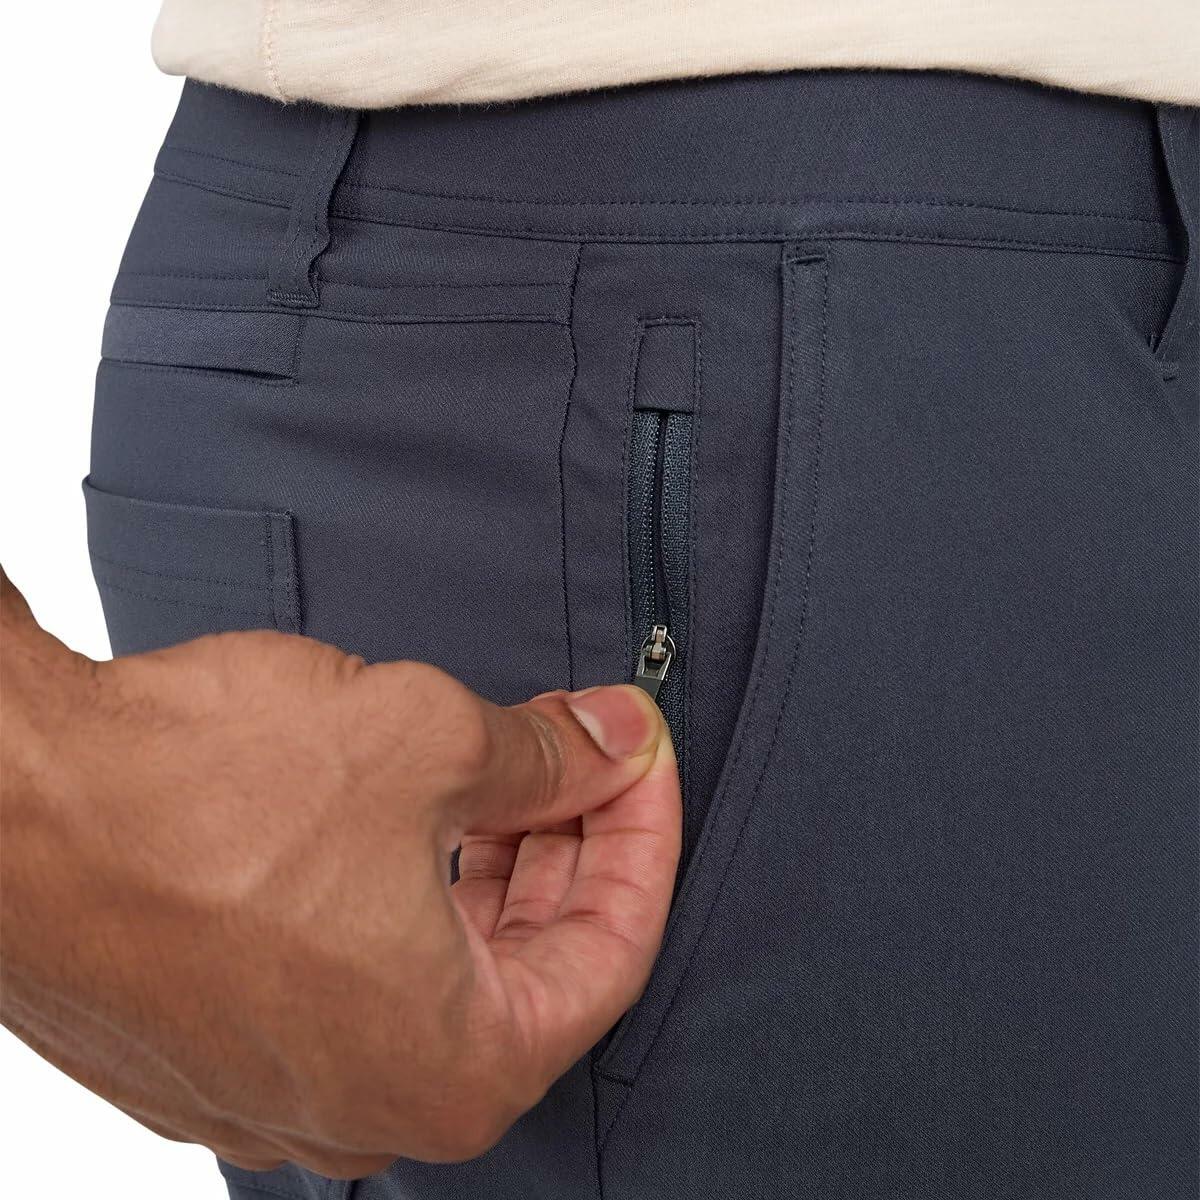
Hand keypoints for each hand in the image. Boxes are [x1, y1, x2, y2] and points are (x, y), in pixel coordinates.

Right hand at [0, 571, 678, 1176]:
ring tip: (509, 767)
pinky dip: (404, 894)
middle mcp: (369, 1108)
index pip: (613, 949)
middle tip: (585, 749)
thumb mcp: (430, 739)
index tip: (641, 756)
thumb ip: (547, 755)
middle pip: (528, 962)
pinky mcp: (217, 1044)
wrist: (5, 804)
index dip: (643, 834)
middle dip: (567, 840)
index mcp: (455, 1068)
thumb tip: (613, 741)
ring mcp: (282, 1086)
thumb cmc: (206, 790)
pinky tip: (415, 817)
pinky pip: (354, 974)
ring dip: (487, 863)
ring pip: (439, 969)